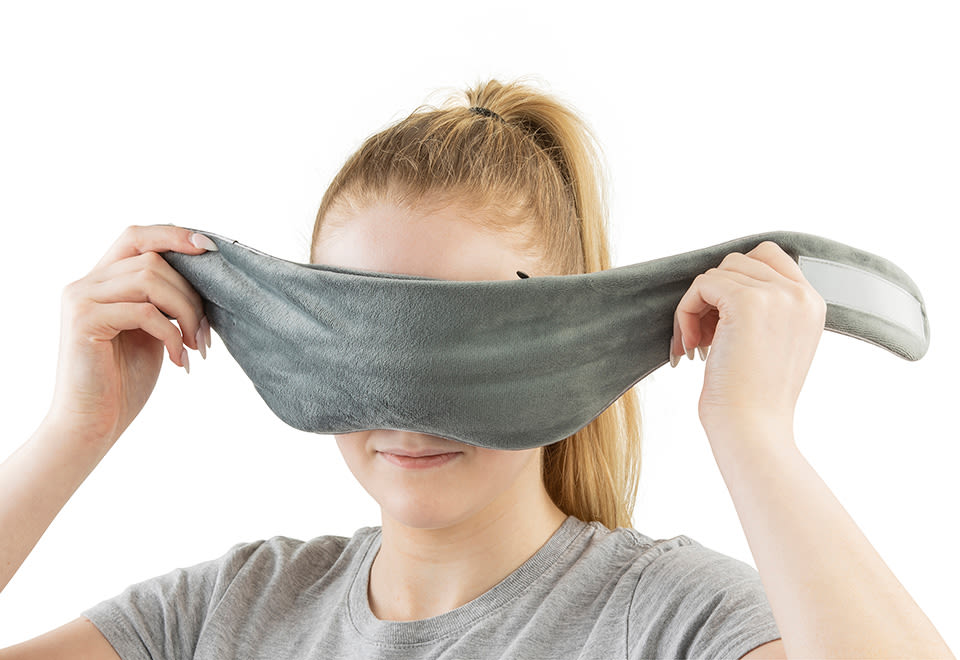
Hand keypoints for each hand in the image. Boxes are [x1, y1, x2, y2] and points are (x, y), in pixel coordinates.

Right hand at [44, 224, 213, 447]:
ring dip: (186, 312)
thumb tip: (204, 279)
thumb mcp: (151, 330)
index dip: (173, 235)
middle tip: (205, 332)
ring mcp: (81, 298)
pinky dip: (171, 335)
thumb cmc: (123, 380)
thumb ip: (163, 300)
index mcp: (102, 281)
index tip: (208, 248)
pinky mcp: (85, 320)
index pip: (137, 237)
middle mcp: (86, 283)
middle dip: (191, 293)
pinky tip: (178, 360)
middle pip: (153, 260)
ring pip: (151, 280)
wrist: (93, 423)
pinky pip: (145, 312)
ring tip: (195, 345)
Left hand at [670, 241, 826, 434]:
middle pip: (738, 262)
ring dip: (697, 306)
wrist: (753, 428)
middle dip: (714, 295)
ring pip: (717, 273)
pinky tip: (691, 345)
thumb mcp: (775, 342)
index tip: (721, 320)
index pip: (768, 256)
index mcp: (812, 303)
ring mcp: (777, 295)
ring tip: (698, 344)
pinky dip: (686, 312)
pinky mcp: (747, 302)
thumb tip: (724, 282)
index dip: (735, 280)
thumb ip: (767, 308)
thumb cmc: (754, 397)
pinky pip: (702, 285)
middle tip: (706, 335)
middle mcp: (801, 294)